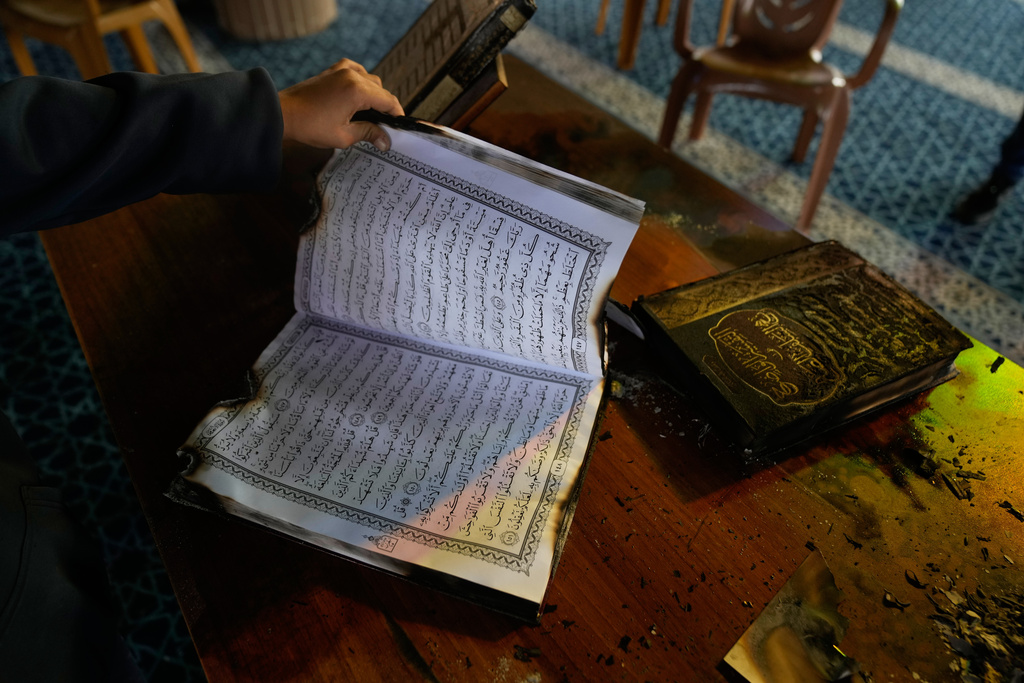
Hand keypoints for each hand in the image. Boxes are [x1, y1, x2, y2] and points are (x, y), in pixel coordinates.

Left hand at [278, 59, 403, 150]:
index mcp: (358, 91)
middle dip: (385, 107)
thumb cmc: (310, 126)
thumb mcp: (343, 136)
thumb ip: (368, 134)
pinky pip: (354, 69)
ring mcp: (341, 71)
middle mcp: (352, 76)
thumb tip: (385, 141)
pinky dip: (361, 79)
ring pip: (369, 79)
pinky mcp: (331, 71)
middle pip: (380, 90)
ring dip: (374, 94)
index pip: (388, 100)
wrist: (282, 114)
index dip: (397, 114)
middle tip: (383, 125)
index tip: (399, 127)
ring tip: (370, 112)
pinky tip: (358, 91)